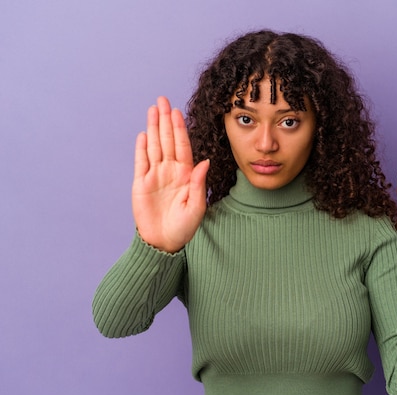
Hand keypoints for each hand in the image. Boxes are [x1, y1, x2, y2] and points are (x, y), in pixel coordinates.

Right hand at [132, 97, 209, 252]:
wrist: (163, 242)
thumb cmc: (184, 227)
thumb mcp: (196, 206)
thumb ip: (198, 183)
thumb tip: (204, 161)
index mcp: (186, 174)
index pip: (182, 146)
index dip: (179, 128)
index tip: (177, 112)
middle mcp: (170, 171)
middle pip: (167, 140)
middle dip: (165, 120)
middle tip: (162, 99)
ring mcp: (155, 176)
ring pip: (153, 146)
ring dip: (153, 128)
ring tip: (152, 109)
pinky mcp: (140, 184)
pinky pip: (141, 161)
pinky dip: (141, 148)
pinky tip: (143, 134)